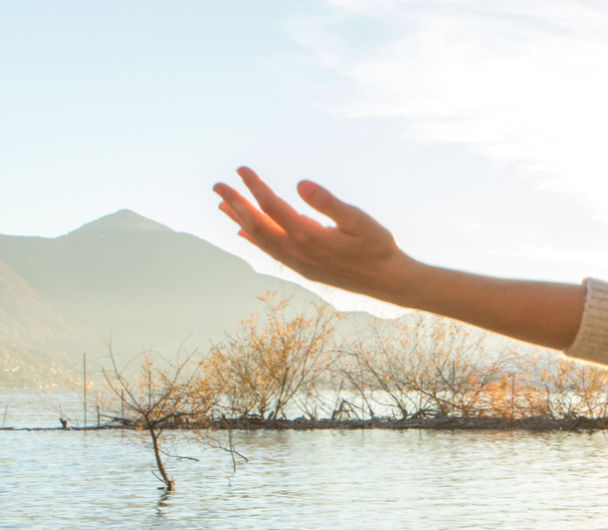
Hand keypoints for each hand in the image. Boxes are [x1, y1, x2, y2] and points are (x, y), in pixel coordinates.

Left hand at [212, 167, 415, 300]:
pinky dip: (255, 239)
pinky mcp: (304, 270)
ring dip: (241, 220)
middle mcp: (298, 252)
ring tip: (222, 205)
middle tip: (217, 185)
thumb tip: (300, 184)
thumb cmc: (379, 247)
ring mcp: (299, 264)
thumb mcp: (360, 220)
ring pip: (261, 240)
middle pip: (258, 224)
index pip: (273, 207)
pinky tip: (245, 232)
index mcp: (309, 237)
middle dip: (236, 203)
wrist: (389, 282)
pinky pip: (271, 252)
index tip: (241, 168)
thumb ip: (329, 202)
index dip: (255, 186)